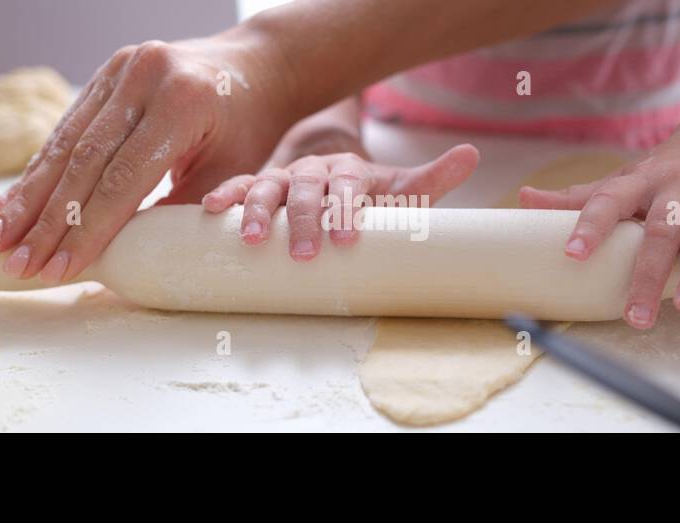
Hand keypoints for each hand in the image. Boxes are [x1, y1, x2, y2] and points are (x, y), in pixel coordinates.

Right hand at [0, 35, 296, 282]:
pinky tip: (8, 203)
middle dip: (45, 218)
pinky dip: (37, 171)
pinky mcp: (104, 75)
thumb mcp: (230, 171)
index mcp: (181, 102)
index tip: (57, 268)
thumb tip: (125, 259)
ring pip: (63, 143)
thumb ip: (180, 210)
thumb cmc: (248, 126)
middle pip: (82, 160)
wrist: (254, 66)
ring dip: (27, 196)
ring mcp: (119, 70)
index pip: (122, 177)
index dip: (86, 228)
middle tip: (16, 262)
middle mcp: (143, 78)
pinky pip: (65, 129)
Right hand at [202, 143, 477, 260]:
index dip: (347, 211)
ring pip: (266, 187)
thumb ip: (434, 178)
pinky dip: (223, 196)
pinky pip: (236, 187)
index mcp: (349, 172)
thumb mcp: (403, 187)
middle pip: (307, 191)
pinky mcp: (258, 187)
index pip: (349, 189)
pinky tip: (207, 211)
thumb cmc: (369, 193)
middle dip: (304, 221)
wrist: (333, 173)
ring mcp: (283, 178)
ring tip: (251, 239)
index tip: (347, 240)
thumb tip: (472, 153)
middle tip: (304, 253)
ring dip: (257, 211)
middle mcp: (313, 172)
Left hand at [521, 110, 679, 328]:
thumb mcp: (625, 179)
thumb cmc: (669, 168)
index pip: (609, 201)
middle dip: (647, 274)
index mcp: (639, 180)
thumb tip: (523, 199)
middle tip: (635, 316)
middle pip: (659, 230)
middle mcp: (675, 182)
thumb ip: (580, 198)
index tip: (573, 255)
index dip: (590, 225)